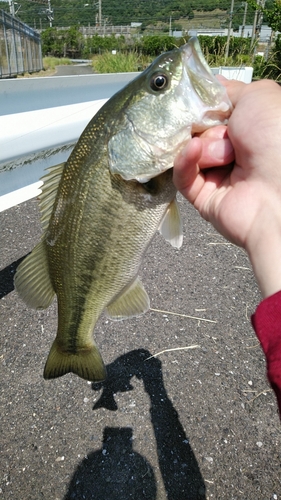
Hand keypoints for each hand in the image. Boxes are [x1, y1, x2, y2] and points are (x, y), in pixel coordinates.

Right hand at [173, 79, 280, 297]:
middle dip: (201, 125)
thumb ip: (230, 90)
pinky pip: (183, 177)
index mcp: (251, 130)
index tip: (191, 98)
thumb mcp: (258, 96)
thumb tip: (210, 86)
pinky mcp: (205, 199)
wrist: (279, 191)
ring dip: (203, 146)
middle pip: (198, 131)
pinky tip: (194, 151)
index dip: (202, 105)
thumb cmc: (275, 138)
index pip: (214, 113)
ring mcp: (220, 177)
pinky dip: (185, 161)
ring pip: (190, 153)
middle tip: (211, 124)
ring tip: (223, 151)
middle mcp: (236, 153)